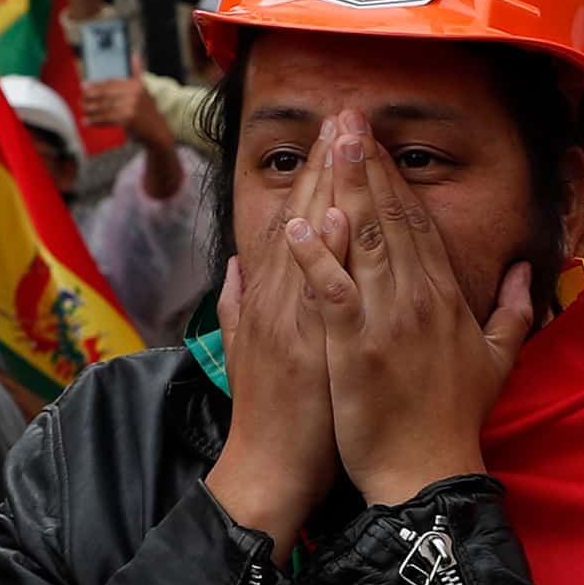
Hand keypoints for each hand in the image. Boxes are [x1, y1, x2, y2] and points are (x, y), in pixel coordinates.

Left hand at [81, 56, 171, 150]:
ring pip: (105, 107)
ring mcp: (130, 107)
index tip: (83, 86)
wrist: (158, 130)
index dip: (96, 85)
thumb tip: (135, 54)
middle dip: (91, 97)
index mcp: (136, 84)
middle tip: (81, 100)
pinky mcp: (127, 120)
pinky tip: (88, 121)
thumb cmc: (148, 110)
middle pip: (106, 94)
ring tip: (83, 110)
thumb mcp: (144, 89)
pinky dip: (96, 120)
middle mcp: (133, 94)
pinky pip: (107, 118)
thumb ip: (137, 72)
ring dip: (91, 110)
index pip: (111, 83)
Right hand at [204, 120, 345, 566]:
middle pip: (302, 220)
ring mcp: (289, 322)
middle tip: (345, 115)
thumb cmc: (265, 413)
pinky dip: (327, 253)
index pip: (291, 224)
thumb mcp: (242, 350)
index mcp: (266, 299)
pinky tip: (341, 214)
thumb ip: (240, 303)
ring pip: (310, 243)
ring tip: (347, 139)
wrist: (265, 468)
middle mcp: (276, 301)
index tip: (332, 137)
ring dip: (330, 188)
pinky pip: (319, 292)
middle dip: (325, 165)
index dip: (312, 178)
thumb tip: (236, 266)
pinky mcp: (307, 349)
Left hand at [286, 111, 533, 506]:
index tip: (376, 142)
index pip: (418, 224)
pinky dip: (315, 256)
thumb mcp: (499, 360)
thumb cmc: (455, 419)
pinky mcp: (352, 346)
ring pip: (362, 241)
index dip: (395, 179)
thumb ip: (514, 309)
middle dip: (368, 164)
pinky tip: (299, 222)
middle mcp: (417, 299)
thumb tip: (528, 269)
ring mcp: (384, 320)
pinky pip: (330, 290)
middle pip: (389, 219)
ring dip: (343, 189)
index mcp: (445, 298)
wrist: (427, 473)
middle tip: (348, 118)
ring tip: (328, 145)